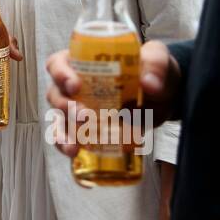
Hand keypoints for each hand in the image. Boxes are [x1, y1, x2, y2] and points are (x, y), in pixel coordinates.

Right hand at [45, 39, 180, 157]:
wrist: (164, 95)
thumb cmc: (153, 70)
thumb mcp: (157, 59)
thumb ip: (156, 66)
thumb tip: (149, 85)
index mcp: (83, 62)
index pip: (59, 64)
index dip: (60, 74)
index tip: (76, 86)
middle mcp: (75, 86)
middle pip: (55, 94)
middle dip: (64, 108)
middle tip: (83, 118)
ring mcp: (80, 110)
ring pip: (59, 121)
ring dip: (62, 134)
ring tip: (73, 148)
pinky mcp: (89, 131)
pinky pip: (73, 141)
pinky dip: (71, 151)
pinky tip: (76, 160)